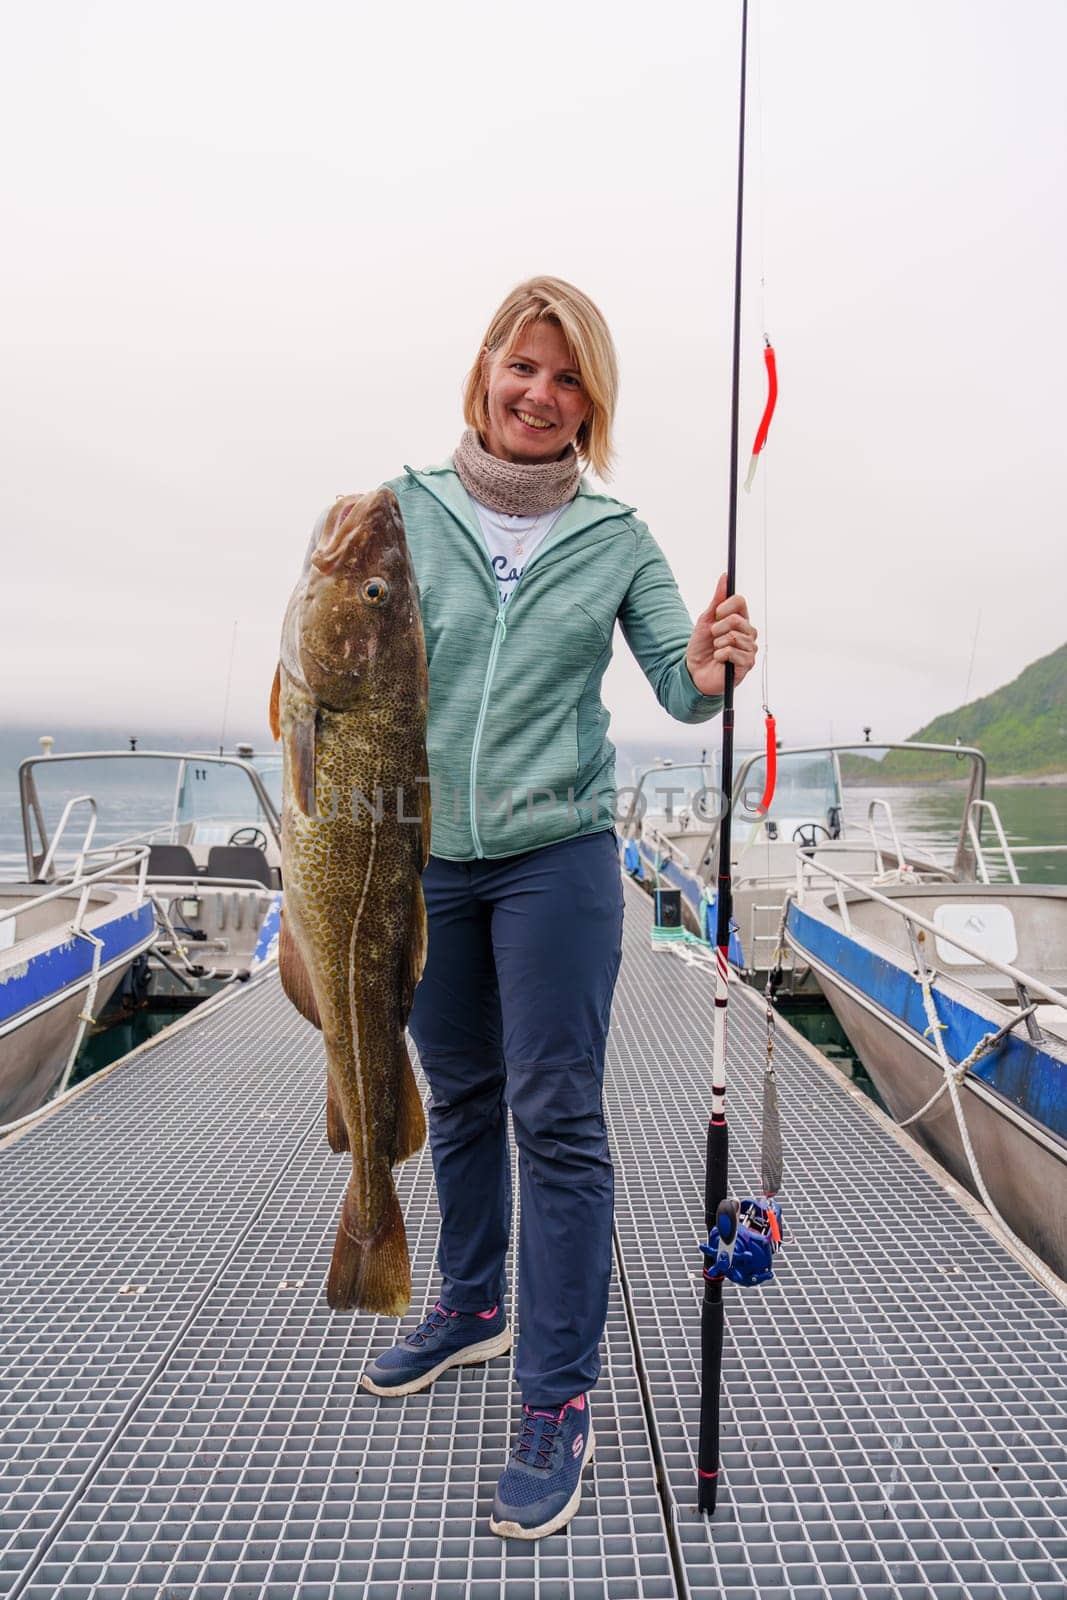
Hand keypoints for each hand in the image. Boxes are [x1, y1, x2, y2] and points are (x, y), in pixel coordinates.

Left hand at [685, 573, 757, 696]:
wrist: (694, 672)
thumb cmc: (701, 647)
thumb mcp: (706, 620)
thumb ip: (717, 599)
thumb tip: (725, 576)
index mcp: (740, 619)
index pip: (740, 601)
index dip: (725, 606)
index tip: (716, 615)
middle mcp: (748, 632)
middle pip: (736, 619)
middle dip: (717, 628)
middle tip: (713, 638)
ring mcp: (750, 648)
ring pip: (733, 636)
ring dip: (718, 644)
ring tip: (716, 650)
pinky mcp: (747, 664)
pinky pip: (732, 652)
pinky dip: (720, 655)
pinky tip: (719, 660)